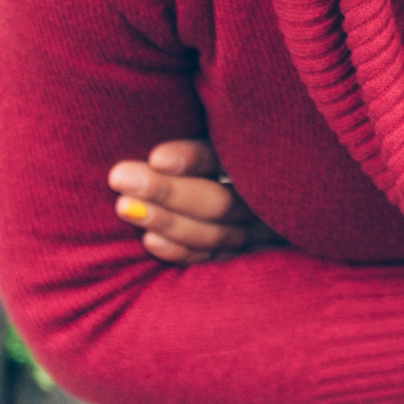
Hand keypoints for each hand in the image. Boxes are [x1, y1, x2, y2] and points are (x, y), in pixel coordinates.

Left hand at [107, 141, 275, 266]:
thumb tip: (154, 148)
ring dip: (167, 221)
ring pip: (215, 234)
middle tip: (120, 177)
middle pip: (220, 202)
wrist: (284, 208)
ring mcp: (259, 232)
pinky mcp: (246, 255)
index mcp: (261, 161)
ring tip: (123, 207)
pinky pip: (214, 259)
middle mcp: (265, 200)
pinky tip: (149, 240)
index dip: (193, 159)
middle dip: (167, 191)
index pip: (228, 159)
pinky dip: (181, 252)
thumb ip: (198, 144)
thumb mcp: (223, 144)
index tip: (156, 157)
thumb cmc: (222, 163)